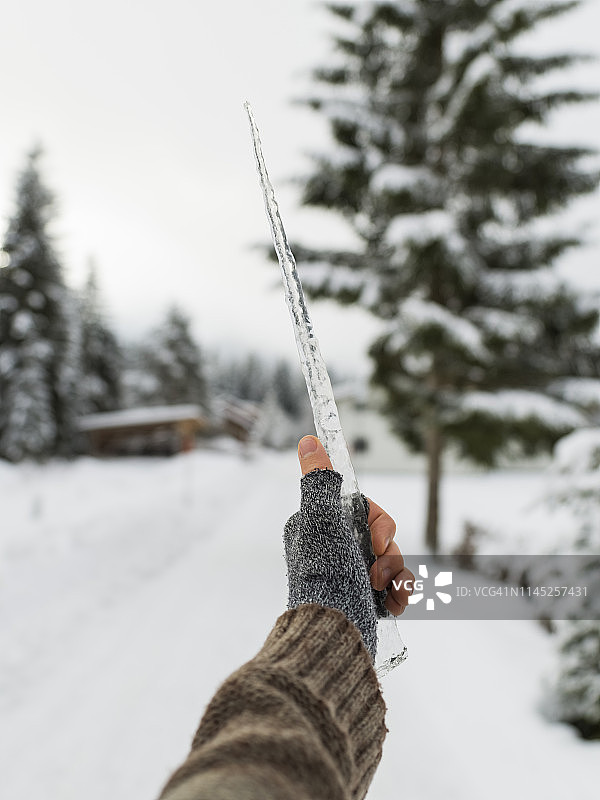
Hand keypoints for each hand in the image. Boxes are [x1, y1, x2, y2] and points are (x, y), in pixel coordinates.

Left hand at [298, 435, 413, 615]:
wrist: (335, 635)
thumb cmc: (327, 575)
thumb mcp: (321, 520)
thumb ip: (319, 482)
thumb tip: (307, 441)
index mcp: (317, 527)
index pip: (363, 508)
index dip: (379, 522)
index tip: (377, 540)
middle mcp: (331, 549)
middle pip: (381, 535)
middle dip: (389, 553)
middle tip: (377, 571)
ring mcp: (348, 575)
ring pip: (391, 560)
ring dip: (396, 575)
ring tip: (384, 592)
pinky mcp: (363, 599)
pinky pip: (395, 585)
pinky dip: (400, 593)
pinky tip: (393, 605)